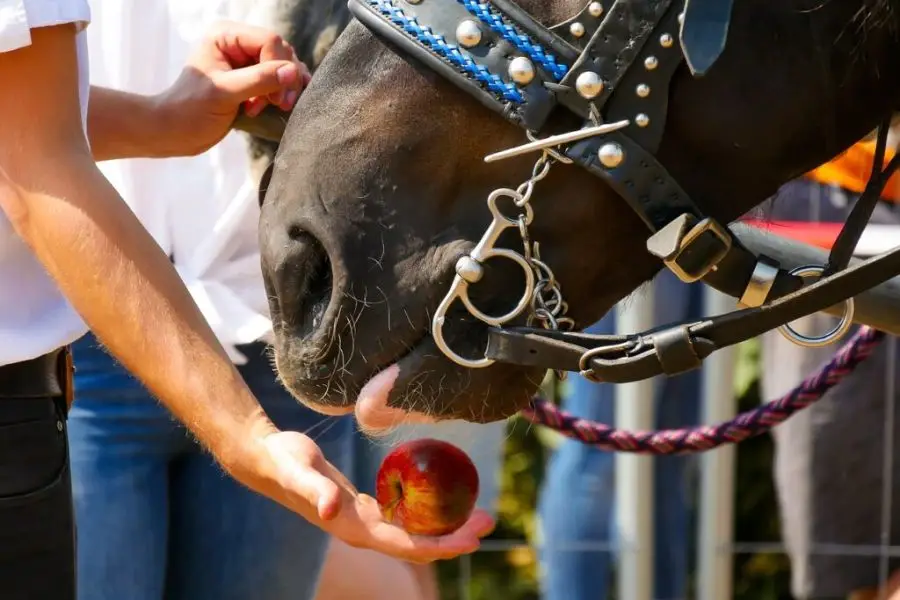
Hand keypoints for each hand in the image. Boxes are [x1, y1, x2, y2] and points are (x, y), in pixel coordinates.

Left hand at [155, 20, 310, 155]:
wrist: (176, 132)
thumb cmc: (191, 111)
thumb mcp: (225, 93)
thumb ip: (259, 80)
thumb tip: (293, 72)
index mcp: (225, 36)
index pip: (269, 41)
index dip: (279, 67)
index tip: (275, 99)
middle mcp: (237, 43)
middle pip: (280, 52)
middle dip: (284, 80)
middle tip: (277, 104)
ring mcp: (246, 60)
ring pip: (283, 66)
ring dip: (284, 88)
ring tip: (275, 106)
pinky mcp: (251, 78)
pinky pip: (279, 79)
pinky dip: (282, 92)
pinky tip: (276, 106)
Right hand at [225, 423, 495, 562]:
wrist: (266, 460)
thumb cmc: (283, 461)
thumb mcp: (299, 470)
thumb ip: (315, 490)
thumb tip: (332, 510)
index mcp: (353, 529)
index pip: (406, 545)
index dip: (441, 544)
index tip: (472, 536)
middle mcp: (362, 532)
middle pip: (417, 544)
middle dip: (454, 537)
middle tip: (488, 518)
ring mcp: (363, 522)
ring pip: (413, 534)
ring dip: (446, 528)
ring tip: (477, 511)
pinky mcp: (364, 509)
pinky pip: (403, 517)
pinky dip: (428, 513)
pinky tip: (444, 498)